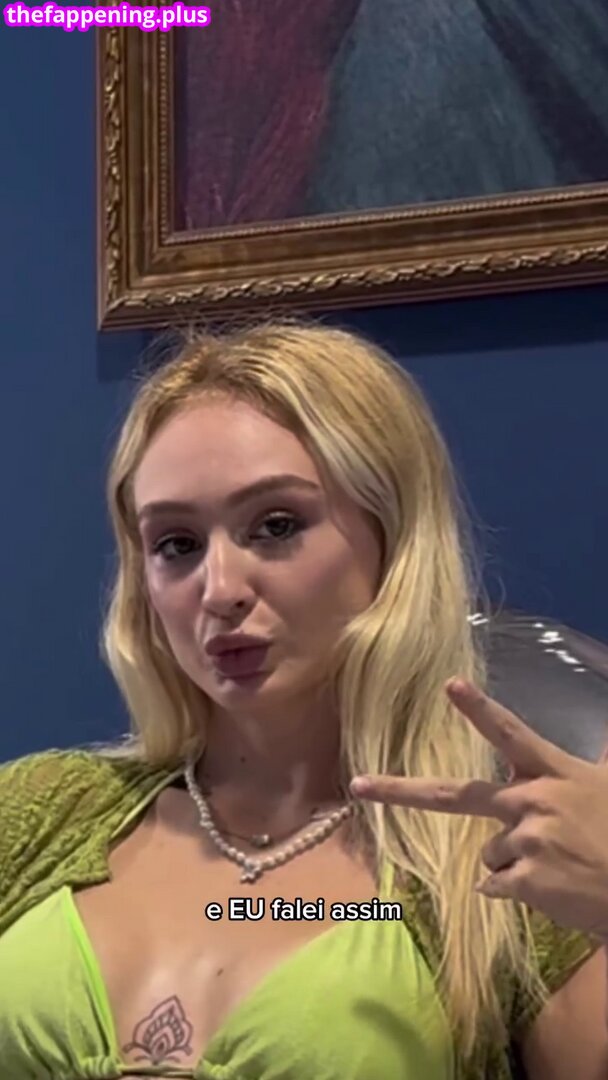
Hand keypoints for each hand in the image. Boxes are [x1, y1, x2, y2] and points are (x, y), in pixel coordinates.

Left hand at [350, 678, 607, 937]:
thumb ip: (598, 755)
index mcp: (554, 773)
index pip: (512, 733)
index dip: (480, 709)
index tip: (450, 684)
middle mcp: (532, 801)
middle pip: (456, 795)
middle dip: (400, 789)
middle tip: (359, 785)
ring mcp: (525, 842)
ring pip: (489, 852)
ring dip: (513, 861)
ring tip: (557, 866)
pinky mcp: (524, 882)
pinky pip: (494, 885)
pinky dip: (513, 889)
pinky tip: (549, 889)